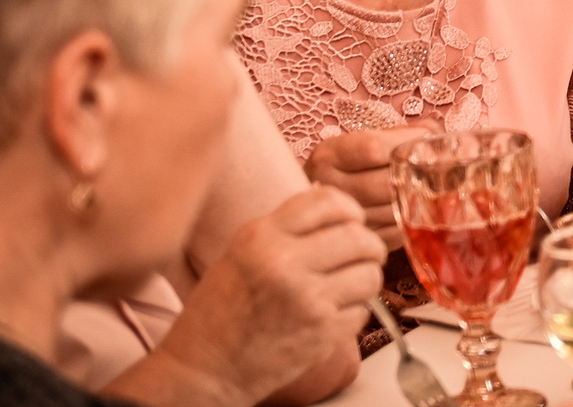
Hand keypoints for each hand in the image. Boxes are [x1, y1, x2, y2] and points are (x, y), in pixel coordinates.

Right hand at [139, 186, 382, 406]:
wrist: (203, 370)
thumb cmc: (219, 312)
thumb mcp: (241, 253)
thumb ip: (286, 229)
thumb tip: (338, 207)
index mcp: (260, 237)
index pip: (329, 201)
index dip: (350, 210)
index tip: (353, 222)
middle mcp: (283, 263)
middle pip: (359, 237)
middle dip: (369, 246)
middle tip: (364, 256)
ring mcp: (306, 298)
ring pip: (369, 274)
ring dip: (365, 280)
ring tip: (348, 287)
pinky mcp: (321, 331)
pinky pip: (363, 310)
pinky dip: (354, 311)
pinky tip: (332, 315)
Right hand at [304, 122, 438, 248]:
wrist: (317, 205)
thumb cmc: (352, 166)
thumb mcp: (362, 142)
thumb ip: (399, 134)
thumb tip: (437, 132)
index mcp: (329, 156)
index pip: (372, 148)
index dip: (407, 141)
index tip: (429, 136)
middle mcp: (329, 187)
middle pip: (384, 183)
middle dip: (418, 173)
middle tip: (441, 165)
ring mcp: (339, 219)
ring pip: (391, 210)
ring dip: (420, 198)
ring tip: (435, 184)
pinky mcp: (356, 240)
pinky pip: (394, 233)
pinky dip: (413, 220)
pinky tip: (418, 207)